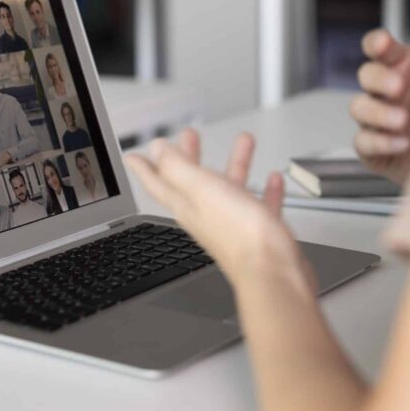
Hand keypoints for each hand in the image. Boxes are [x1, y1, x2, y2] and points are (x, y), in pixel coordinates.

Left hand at [126, 129, 315, 291]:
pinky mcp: (261, 233)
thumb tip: (156, 150)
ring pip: (231, 188)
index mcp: (188, 206)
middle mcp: (208, 216)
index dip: (145, 167)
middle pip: (194, 182)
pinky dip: (266, 190)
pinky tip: (273, 179)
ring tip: (243, 142)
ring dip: (236, 164)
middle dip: (191, 157)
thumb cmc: (240, 235)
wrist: (275, 273)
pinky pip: (261, 205)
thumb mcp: (203, 189)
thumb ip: (178, 168)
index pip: (158, 183)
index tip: (134, 157)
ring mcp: (235, 225)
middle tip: (189, 138)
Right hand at [351, 8, 409, 184]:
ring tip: (403, 121)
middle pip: (365, 74)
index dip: (375, 43)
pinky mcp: (376, 150)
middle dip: (378, 79)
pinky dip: (380, 142)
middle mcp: (389, 93)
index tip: (383, 44)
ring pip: (358, 107)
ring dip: (377, 112)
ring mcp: (380, 121)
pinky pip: (363, 142)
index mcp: (405, 68)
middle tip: (399, 87)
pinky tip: (402, 143)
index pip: (378, 48)